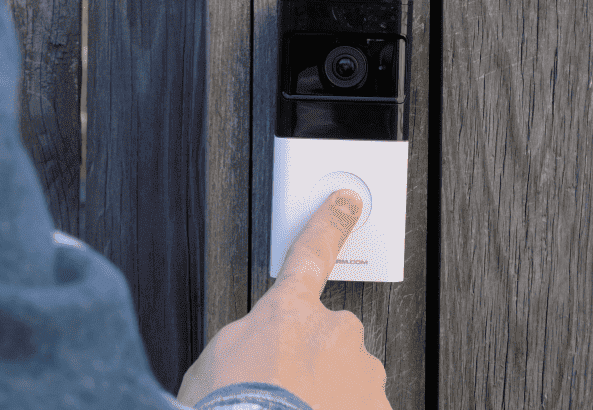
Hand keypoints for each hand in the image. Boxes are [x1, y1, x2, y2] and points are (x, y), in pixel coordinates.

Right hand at [176, 189, 390, 409]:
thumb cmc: (231, 405)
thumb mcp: (214, 359)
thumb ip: (247, 337)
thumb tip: (259, 346)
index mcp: (290, 311)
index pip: (310, 254)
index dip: (329, 225)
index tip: (346, 203)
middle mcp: (335, 332)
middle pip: (331, 336)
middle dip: (312, 360)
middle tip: (281, 389)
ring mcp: (361, 372)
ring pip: (349, 377)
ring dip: (328, 393)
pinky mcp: (378, 407)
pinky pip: (362, 406)